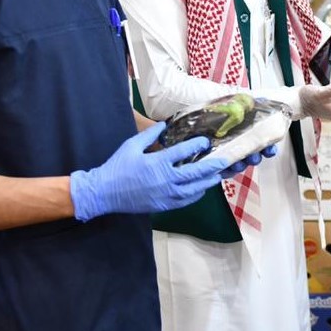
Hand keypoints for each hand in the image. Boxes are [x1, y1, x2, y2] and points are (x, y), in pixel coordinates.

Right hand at [70, 122, 269, 221]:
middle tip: (226, 160)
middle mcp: (165, 180)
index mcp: (157, 163)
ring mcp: (166, 195)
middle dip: (213, 166)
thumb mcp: (131, 145)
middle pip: (196, 173)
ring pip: (195, 189)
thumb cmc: (117, 167)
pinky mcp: (164, 205)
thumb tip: (164, 124)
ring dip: (208, 181)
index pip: (184, 153)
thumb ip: (149, 134)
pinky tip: (201, 188)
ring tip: (218, 175)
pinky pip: (186, 200)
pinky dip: (196, 194)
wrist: (104, 193)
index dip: (198, 146)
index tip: (206, 141)